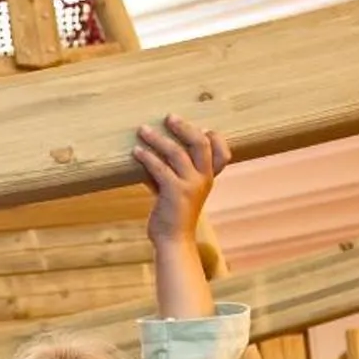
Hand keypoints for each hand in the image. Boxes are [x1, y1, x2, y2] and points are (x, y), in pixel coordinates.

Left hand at [135, 115, 231, 249]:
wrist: (173, 241)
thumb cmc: (172, 216)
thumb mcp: (174, 191)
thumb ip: (167, 173)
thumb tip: (148, 156)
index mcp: (208, 178)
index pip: (222, 153)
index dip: (215, 138)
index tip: (202, 127)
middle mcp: (204, 179)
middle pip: (200, 143)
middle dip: (184, 127)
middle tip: (169, 117)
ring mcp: (191, 185)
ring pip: (176, 152)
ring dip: (157, 138)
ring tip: (142, 130)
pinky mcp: (175, 192)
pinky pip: (159, 168)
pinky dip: (146, 157)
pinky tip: (135, 151)